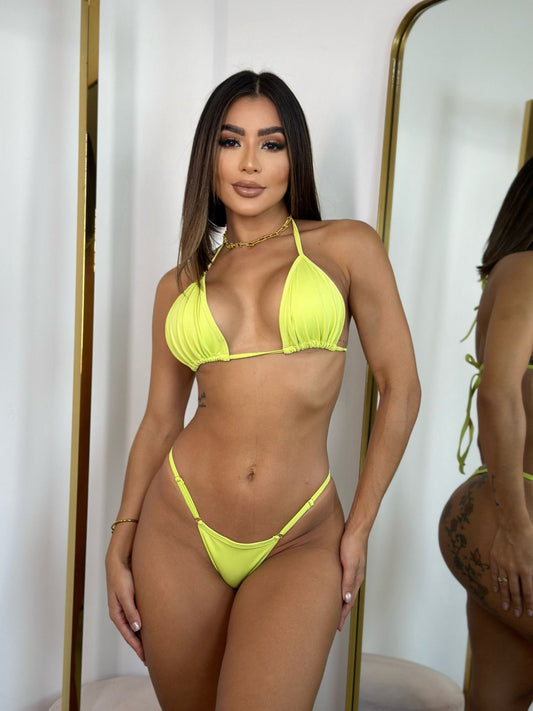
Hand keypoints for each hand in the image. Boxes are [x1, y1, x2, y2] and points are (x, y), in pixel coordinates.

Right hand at [105, 547, 144, 662]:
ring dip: (142, 635)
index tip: (146, 658)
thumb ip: (131, 610)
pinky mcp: (131, 600)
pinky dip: (144, 624)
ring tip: (153, 645)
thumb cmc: (121, 576)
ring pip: (135, 626)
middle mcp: (121, 613)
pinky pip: (138, 616)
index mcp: (117, 614)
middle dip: (140, 645)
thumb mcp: (125, 594)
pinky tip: (151, 627)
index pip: (128, 635)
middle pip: (131, 633)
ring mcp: (126, 607)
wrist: (119, 560)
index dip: (137, 647)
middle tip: (151, 657)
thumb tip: (137, 628)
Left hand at [338, 529, 366, 630]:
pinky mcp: (346, 564)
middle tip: (334, 623)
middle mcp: (354, 577)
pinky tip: (333, 589)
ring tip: (333, 610)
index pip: (349, 602)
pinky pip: (342, 582)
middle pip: (347, 599)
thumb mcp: (350, 564)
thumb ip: (348, 581)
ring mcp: (351, 571)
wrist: (355, 529)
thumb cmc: (353, 544)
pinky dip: (338, 590)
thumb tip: (346, 599)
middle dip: (341, 612)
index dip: (343, 615)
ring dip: (340, 602)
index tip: (338, 626)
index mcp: (356, 579)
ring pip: (345, 591)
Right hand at [490, 522, 532, 617]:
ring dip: (505, 597)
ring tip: (505, 607)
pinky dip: (495, 583)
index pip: (528, 592)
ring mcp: (502, 564)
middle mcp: (513, 569)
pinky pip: (494, 574)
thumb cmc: (530, 537)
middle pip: (515, 591)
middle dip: (517, 604)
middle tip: (517, 614)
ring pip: (503, 585)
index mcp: (526, 569)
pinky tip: (496, 590)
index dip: (529, 604)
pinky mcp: (494, 558)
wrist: (513, 524)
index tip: (529, 613)